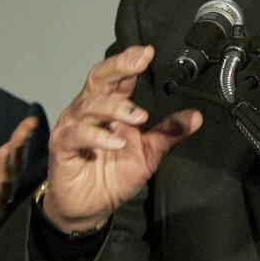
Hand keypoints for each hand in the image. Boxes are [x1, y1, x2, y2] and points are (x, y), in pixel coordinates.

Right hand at [42, 45, 202, 231]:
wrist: (90, 208)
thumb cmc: (114, 175)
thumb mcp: (149, 154)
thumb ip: (168, 133)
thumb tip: (197, 116)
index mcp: (108, 105)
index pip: (118, 76)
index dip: (130, 61)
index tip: (148, 52)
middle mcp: (87, 109)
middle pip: (99, 78)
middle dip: (119, 67)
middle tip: (139, 63)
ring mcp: (72, 126)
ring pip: (90, 105)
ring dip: (115, 107)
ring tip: (138, 117)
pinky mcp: (62, 146)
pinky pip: (78, 134)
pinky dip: (98, 136)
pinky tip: (116, 141)